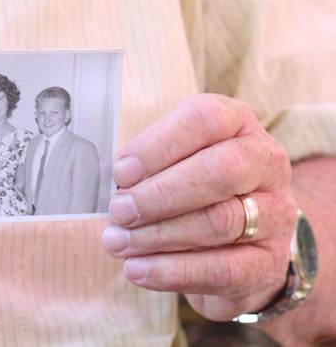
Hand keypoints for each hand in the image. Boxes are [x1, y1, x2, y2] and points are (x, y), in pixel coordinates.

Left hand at [101, 94, 295, 320]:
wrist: (242, 239)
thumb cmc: (194, 183)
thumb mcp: (177, 156)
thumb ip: (150, 161)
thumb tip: (117, 181)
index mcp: (237, 122)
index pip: (203, 120)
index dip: (160, 145)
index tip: (121, 171)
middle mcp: (265, 162)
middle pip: (220, 171)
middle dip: (160, 193)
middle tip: (118, 210)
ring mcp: (276, 213)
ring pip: (219, 222)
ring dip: (159, 235)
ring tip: (118, 242)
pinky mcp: (270, 263)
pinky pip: (222, 270)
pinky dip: (173, 271)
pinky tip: (138, 269)